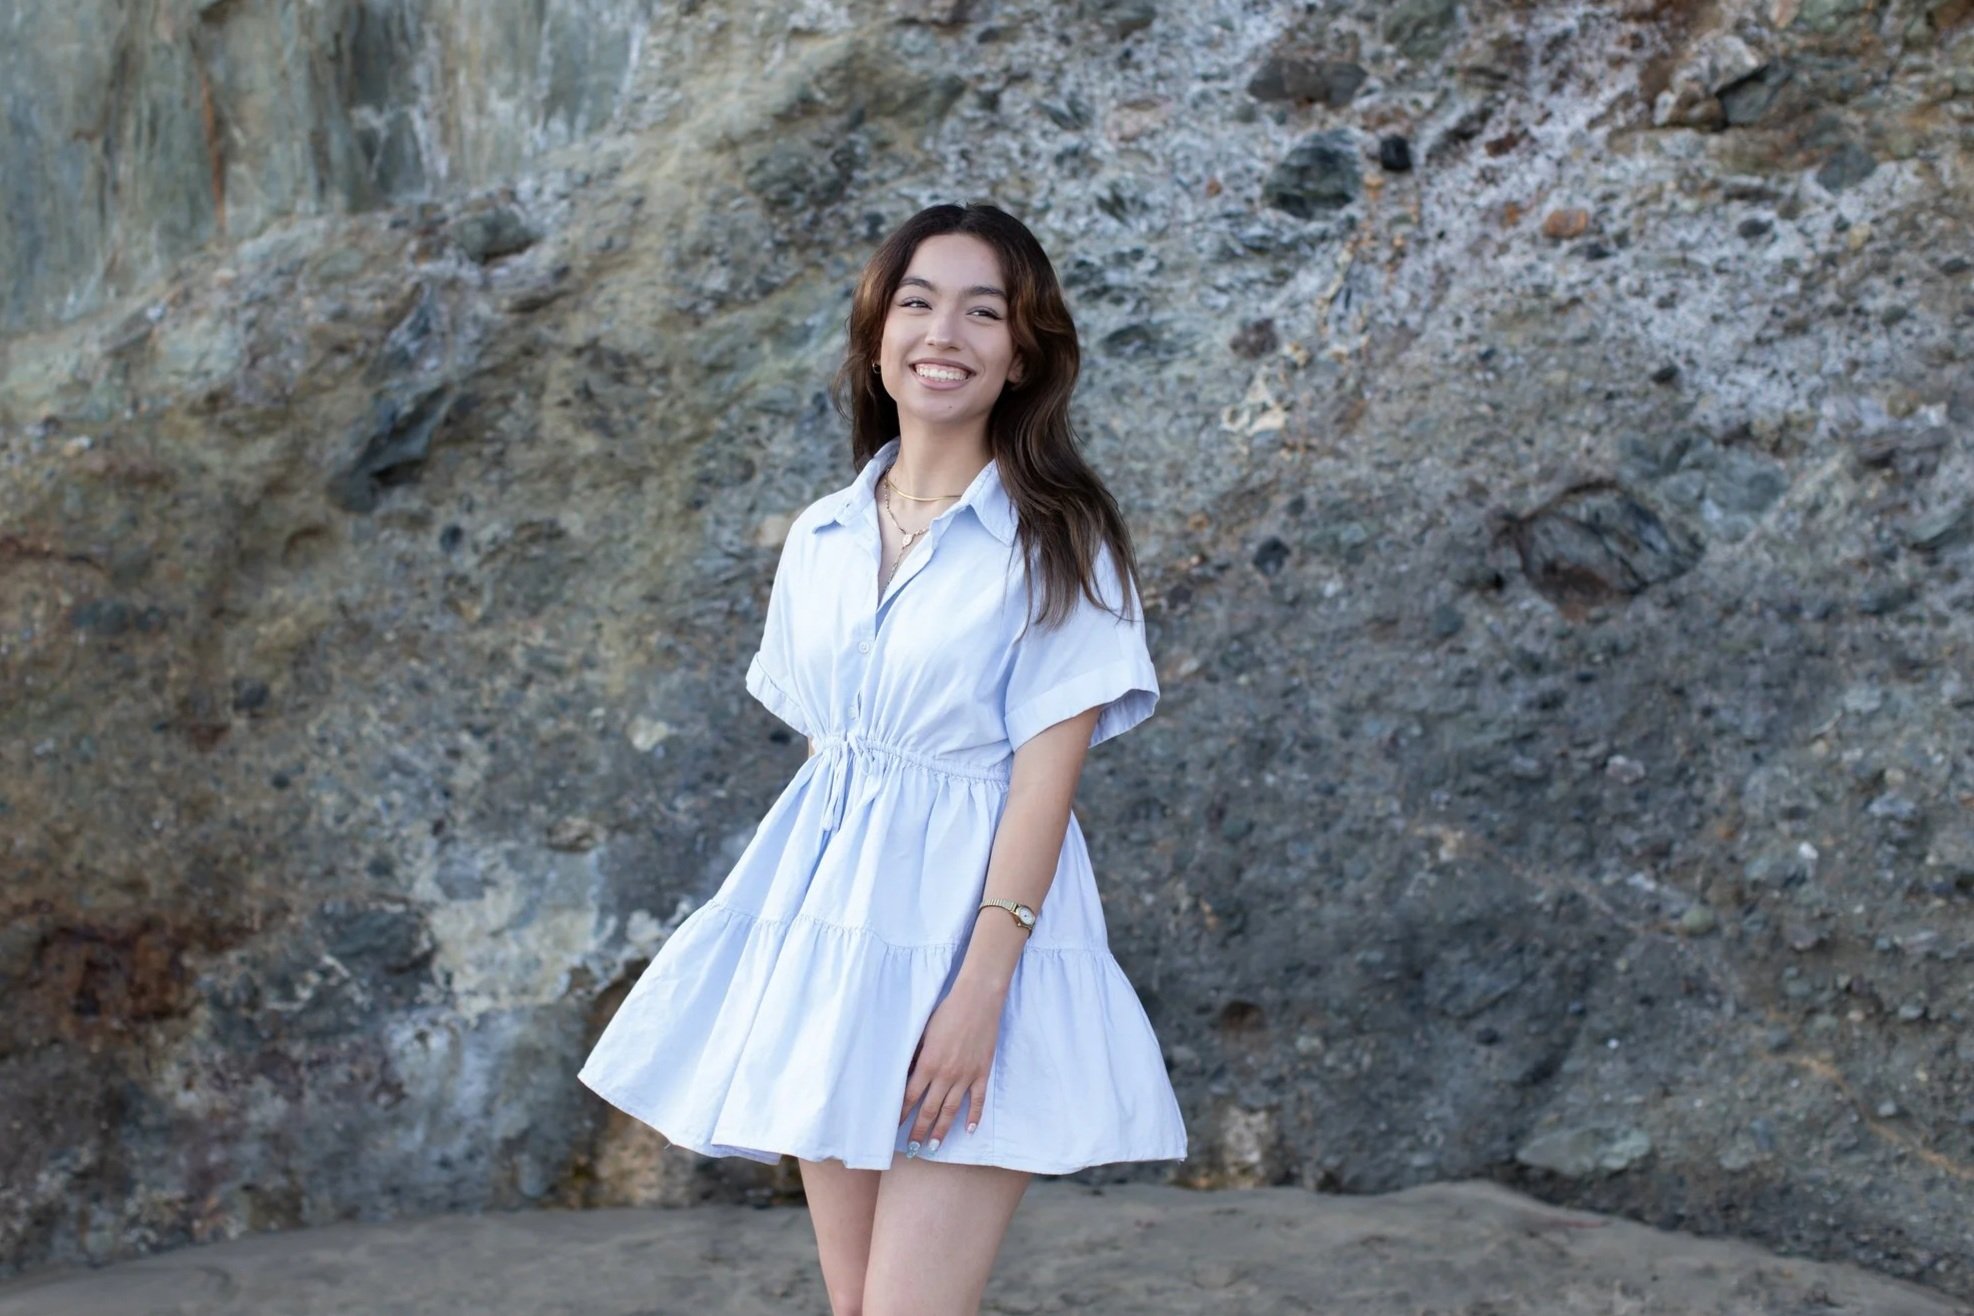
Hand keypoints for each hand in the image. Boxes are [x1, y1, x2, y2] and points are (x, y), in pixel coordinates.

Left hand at [898, 978, 1004, 1155]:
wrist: (977, 1001)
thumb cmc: (947, 1012)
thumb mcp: (924, 1033)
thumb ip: (916, 1056)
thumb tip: (907, 1075)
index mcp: (927, 1064)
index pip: (910, 1096)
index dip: (901, 1114)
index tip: (893, 1127)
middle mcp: (946, 1075)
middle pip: (929, 1109)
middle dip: (919, 1130)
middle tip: (912, 1148)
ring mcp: (966, 1076)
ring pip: (952, 1110)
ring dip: (942, 1130)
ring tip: (935, 1146)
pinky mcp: (982, 1072)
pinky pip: (978, 1100)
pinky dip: (974, 1116)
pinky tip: (970, 1130)